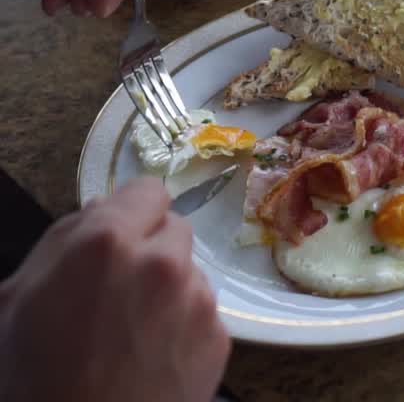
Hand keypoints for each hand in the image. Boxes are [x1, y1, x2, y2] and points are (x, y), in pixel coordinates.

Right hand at [0, 178, 229, 401]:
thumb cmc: (34, 377)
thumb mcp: (17, 299)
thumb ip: (62, 241)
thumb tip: (100, 209)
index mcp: (104, 243)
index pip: (146, 191)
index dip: (131, 211)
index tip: (121, 231)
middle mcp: (162, 261)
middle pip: (173, 228)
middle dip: (150, 248)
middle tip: (118, 288)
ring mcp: (197, 298)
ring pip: (190, 270)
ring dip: (169, 286)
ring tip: (132, 328)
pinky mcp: (219, 335)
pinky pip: (204, 310)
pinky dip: (184, 322)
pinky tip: (152, 352)